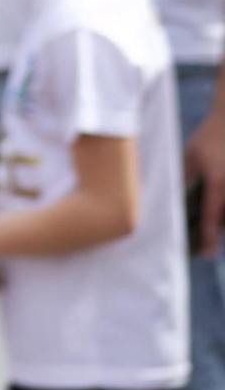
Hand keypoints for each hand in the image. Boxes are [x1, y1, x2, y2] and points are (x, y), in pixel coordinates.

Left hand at [184, 102, 224, 255]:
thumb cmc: (210, 136)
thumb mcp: (190, 156)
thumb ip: (183, 178)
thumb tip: (170, 198)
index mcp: (218, 181)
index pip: (212, 216)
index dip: (208, 237)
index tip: (205, 254)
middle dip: (215, 233)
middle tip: (201, 248)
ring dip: (221, 221)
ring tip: (207, 234)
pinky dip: (224, 210)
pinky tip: (217, 215)